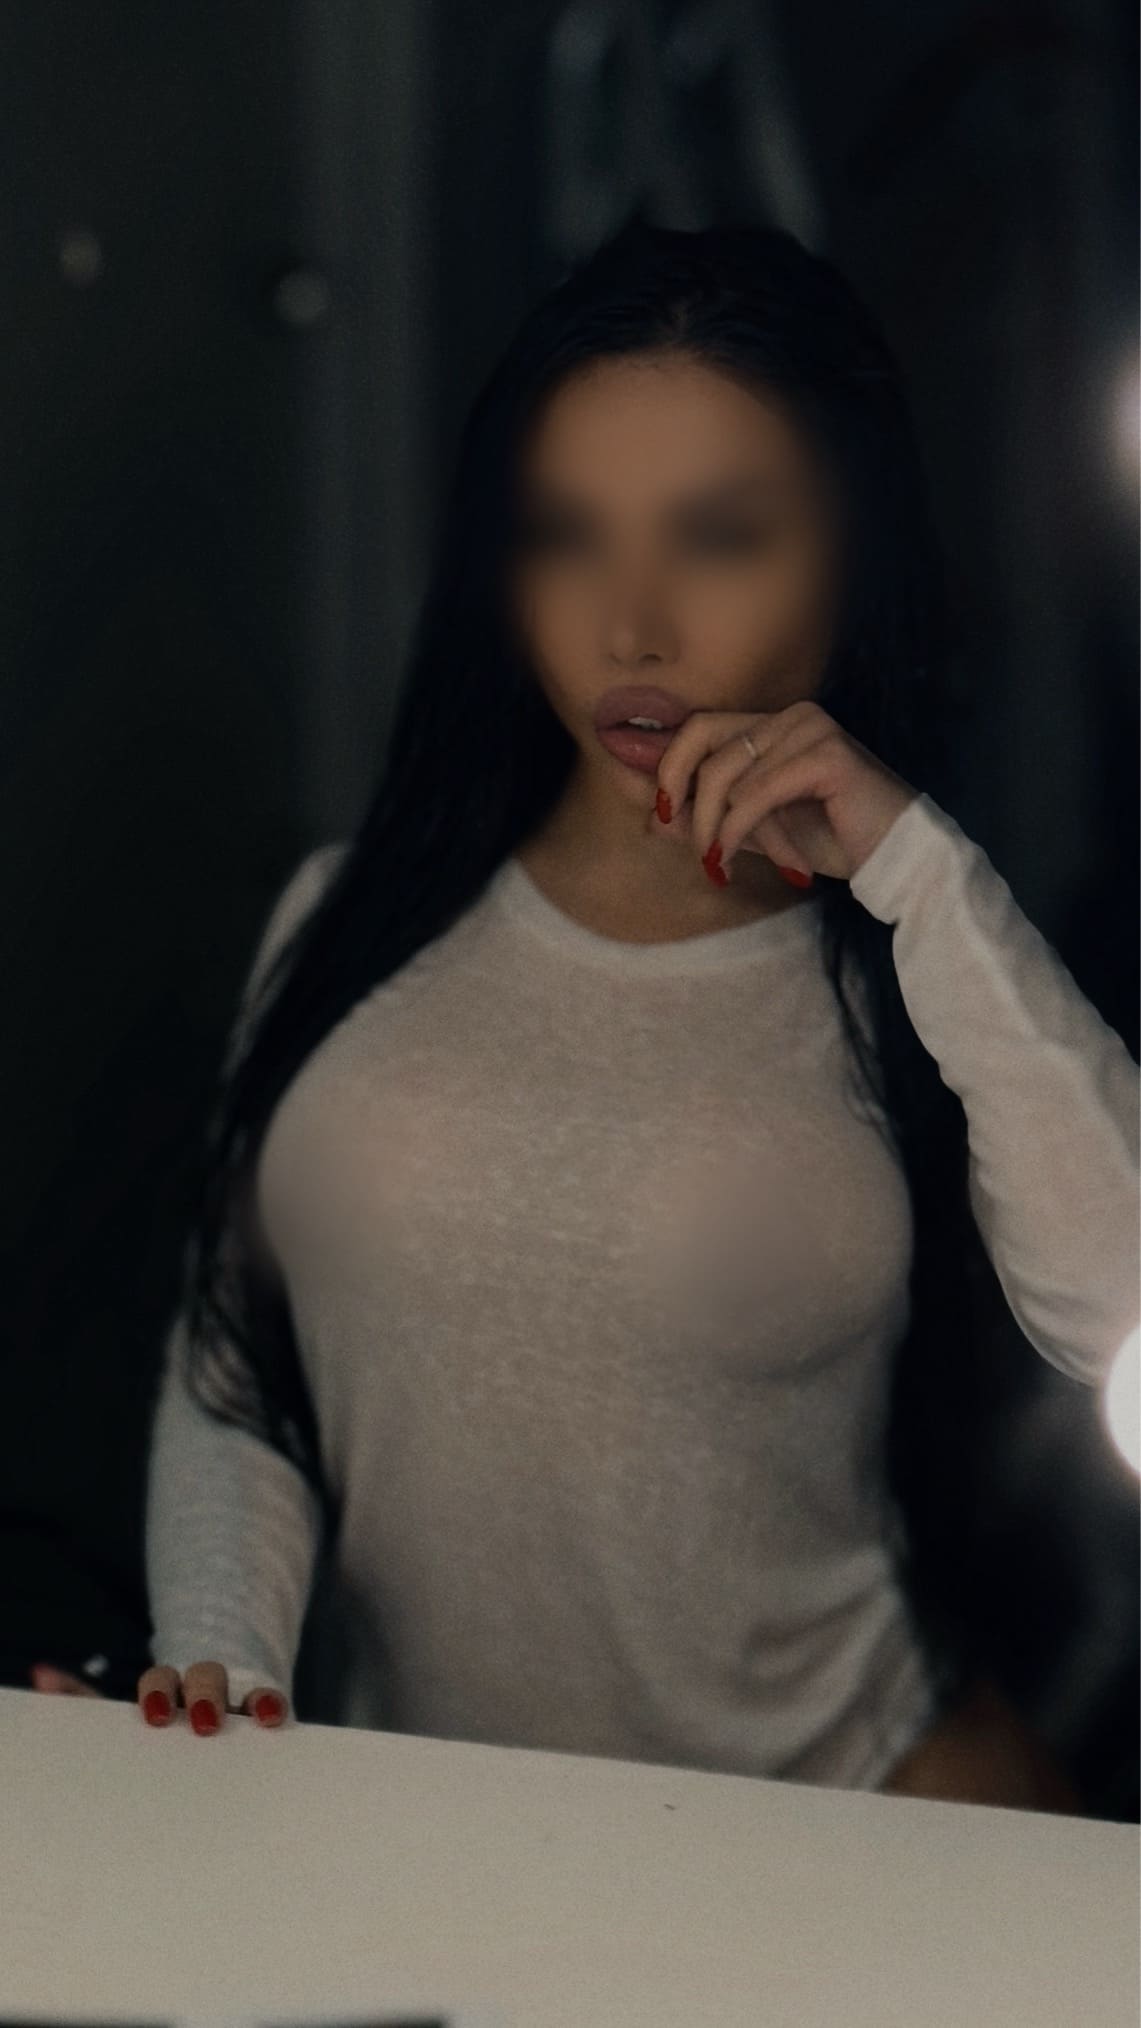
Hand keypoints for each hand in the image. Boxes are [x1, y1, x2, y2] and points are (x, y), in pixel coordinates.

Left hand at [31, 1658, 289, 1729]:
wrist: (206, 1715)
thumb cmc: (157, 1729)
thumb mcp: (121, 1719)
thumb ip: (82, 1699)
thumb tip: (40, 1674)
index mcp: (164, 1689)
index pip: (159, 1681)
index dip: (158, 1695)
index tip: (157, 1717)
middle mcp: (202, 1687)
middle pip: (204, 1676)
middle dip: (205, 1695)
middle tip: (205, 1723)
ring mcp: (237, 1697)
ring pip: (246, 1687)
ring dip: (255, 1695)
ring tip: (260, 1717)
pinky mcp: (264, 1710)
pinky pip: (273, 1701)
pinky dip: (275, 1705)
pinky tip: (281, 1720)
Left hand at [650, 699, 917, 883]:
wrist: (894, 859)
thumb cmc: (832, 841)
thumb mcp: (758, 830)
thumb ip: (711, 817)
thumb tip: (654, 817)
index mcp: (775, 723)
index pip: (699, 727)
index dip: (669, 767)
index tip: (660, 815)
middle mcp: (792, 715)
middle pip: (705, 744)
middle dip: (687, 802)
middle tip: (694, 850)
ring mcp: (810, 729)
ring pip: (728, 776)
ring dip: (718, 830)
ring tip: (725, 866)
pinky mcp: (827, 755)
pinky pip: (757, 794)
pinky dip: (737, 831)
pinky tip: (735, 861)